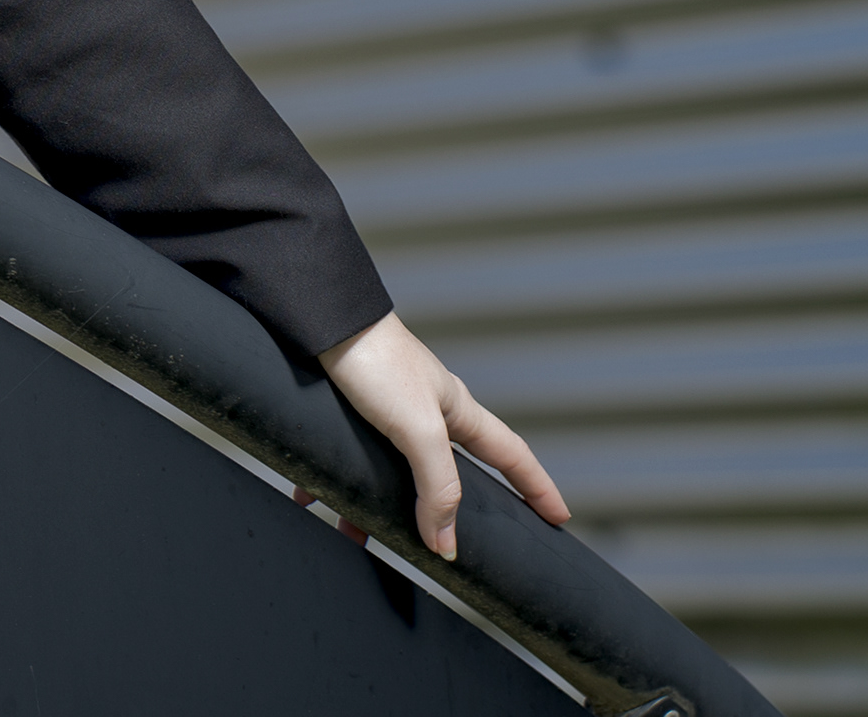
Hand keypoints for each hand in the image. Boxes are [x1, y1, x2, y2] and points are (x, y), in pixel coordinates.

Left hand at [319, 311, 565, 560]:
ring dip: (375, 506)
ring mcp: (388, 413)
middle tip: (452, 546)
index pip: (512, 455)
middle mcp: (427, 415)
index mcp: (457, 412)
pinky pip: (349, 460)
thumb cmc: (376, 362)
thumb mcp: (418, 429)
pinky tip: (308, 497)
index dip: (538, 486)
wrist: (318, 320)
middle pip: (449, 474)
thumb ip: (437, 484)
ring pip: (392, 475)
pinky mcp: (351, 411)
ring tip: (355, 534)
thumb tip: (445, 543)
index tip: (558, 518)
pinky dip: (334, 482)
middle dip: (448, 512)